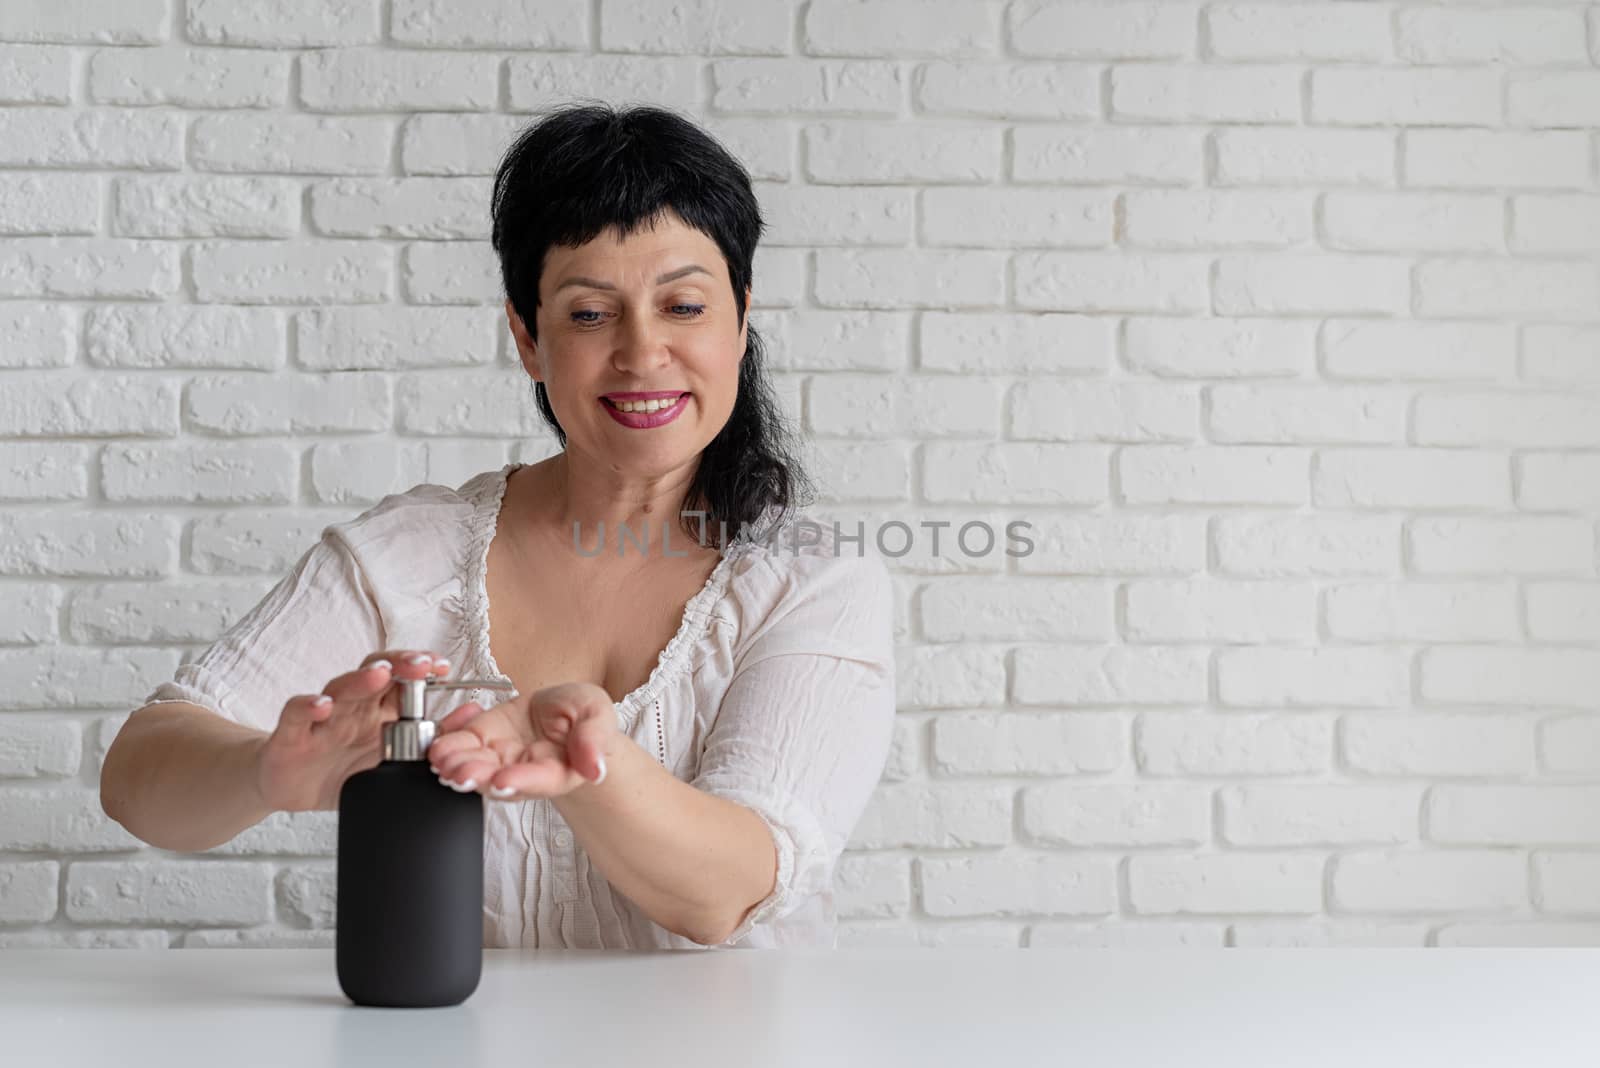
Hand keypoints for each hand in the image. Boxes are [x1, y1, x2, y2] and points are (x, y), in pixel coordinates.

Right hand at [254, 649, 452, 811]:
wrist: (289, 789)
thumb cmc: (342, 767)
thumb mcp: (391, 759)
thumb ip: (432, 736)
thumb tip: (473, 713)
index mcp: (378, 710)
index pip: (402, 678)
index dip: (421, 667)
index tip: (441, 666)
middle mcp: (352, 706)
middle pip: (374, 674)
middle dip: (399, 665)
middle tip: (421, 664)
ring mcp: (322, 718)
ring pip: (340, 688)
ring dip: (360, 680)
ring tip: (379, 674)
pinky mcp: (291, 734)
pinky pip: (297, 714)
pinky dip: (308, 706)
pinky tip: (321, 705)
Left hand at [427, 681, 617, 800]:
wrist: (564, 712)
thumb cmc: (584, 717)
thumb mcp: (597, 716)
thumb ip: (595, 740)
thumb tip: (596, 768)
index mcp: (558, 772)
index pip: (539, 780)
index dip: (521, 781)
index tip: (503, 779)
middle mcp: (523, 771)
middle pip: (497, 781)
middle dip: (476, 777)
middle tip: (459, 774)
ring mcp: (498, 758)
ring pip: (473, 766)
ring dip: (454, 763)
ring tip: (441, 756)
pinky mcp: (480, 740)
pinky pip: (459, 742)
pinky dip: (447, 737)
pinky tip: (447, 728)